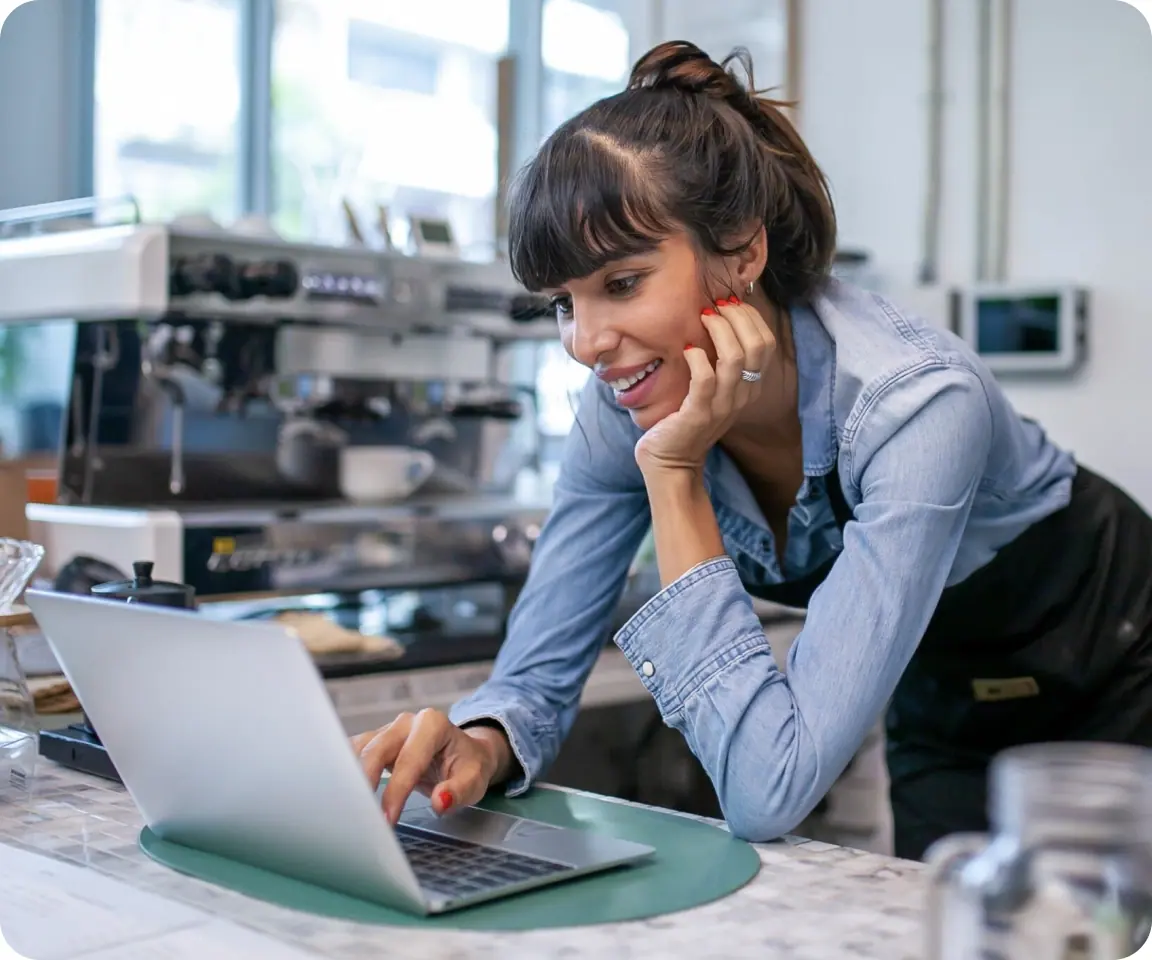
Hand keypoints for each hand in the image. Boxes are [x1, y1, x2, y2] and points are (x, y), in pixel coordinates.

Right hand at [350, 709, 510, 823]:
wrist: (465, 753)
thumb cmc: (469, 766)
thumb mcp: (474, 780)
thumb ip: (458, 791)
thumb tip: (440, 802)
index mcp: (432, 725)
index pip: (408, 760)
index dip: (396, 791)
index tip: (387, 819)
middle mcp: (407, 722)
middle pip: (376, 750)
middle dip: (366, 784)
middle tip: (361, 816)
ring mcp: (389, 730)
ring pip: (360, 750)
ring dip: (351, 777)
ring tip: (345, 807)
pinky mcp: (376, 740)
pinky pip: (355, 752)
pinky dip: (346, 771)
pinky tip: (339, 792)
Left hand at [634, 296, 775, 474]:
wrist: (671, 461)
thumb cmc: (686, 419)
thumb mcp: (713, 390)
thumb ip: (721, 363)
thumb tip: (717, 320)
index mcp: (749, 387)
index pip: (766, 343)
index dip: (750, 317)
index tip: (728, 304)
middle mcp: (742, 395)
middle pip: (757, 345)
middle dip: (737, 317)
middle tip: (715, 307)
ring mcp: (722, 406)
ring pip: (735, 357)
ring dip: (719, 330)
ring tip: (703, 318)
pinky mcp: (698, 413)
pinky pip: (705, 378)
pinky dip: (697, 357)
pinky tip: (687, 350)